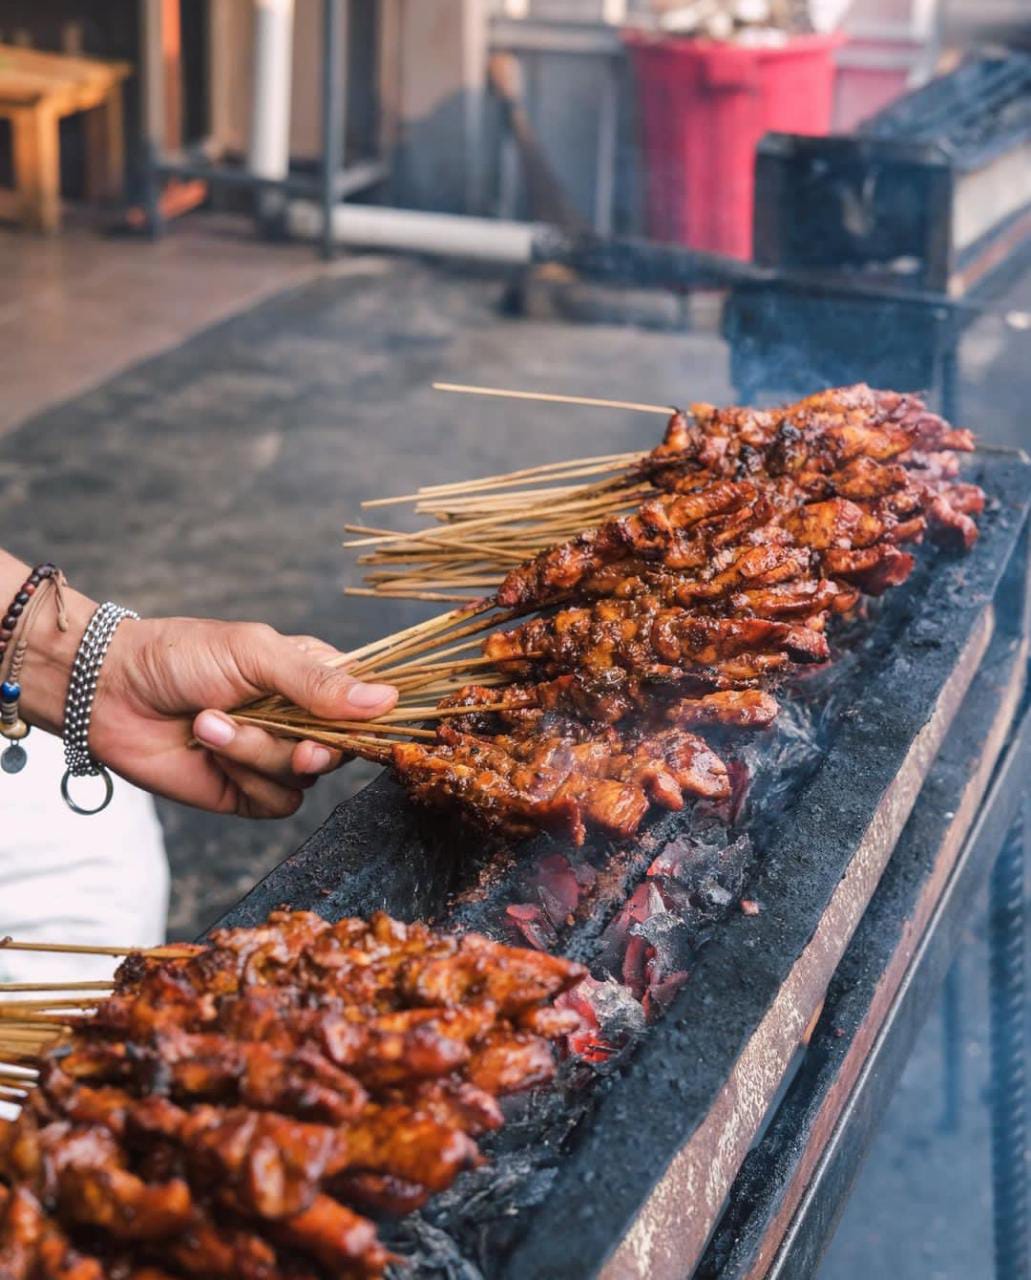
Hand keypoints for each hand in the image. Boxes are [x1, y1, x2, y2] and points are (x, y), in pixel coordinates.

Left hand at [87, 615, 396, 817]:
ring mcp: (273, 757)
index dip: (371, 717)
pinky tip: (207, 749)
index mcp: (312, 677)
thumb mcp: (256, 654)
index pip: (367, 702)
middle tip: (294, 742)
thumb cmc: (182, 656)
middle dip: (313, 746)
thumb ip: (319, 683)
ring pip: (306, 778)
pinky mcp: (246, 792)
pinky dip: (244, 777)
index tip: (365, 722)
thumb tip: (387, 701)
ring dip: (257, 754)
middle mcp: (300, 720)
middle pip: (343, 748)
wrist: (109, 692)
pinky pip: (277, 801)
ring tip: (208, 723)